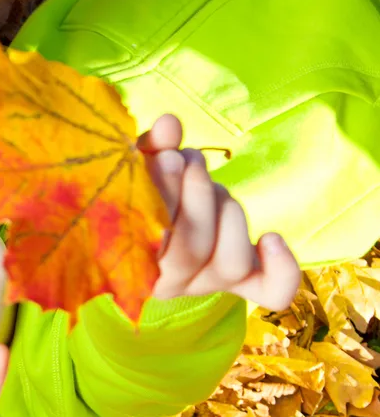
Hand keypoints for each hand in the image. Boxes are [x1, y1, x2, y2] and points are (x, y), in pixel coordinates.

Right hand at [140, 115, 300, 309]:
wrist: (157, 218)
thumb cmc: (140, 190)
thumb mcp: (137, 169)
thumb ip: (151, 150)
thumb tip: (170, 125)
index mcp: (134, 265)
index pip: (154, 246)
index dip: (166, 198)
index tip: (168, 157)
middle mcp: (172, 284)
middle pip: (195, 251)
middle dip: (197, 195)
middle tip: (189, 159)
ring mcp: (209, 283)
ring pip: (232, 263)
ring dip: (227, 211)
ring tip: (207, 179)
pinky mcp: (242, 280)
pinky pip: (272, 291)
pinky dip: (281, 268)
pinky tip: (272, 238)